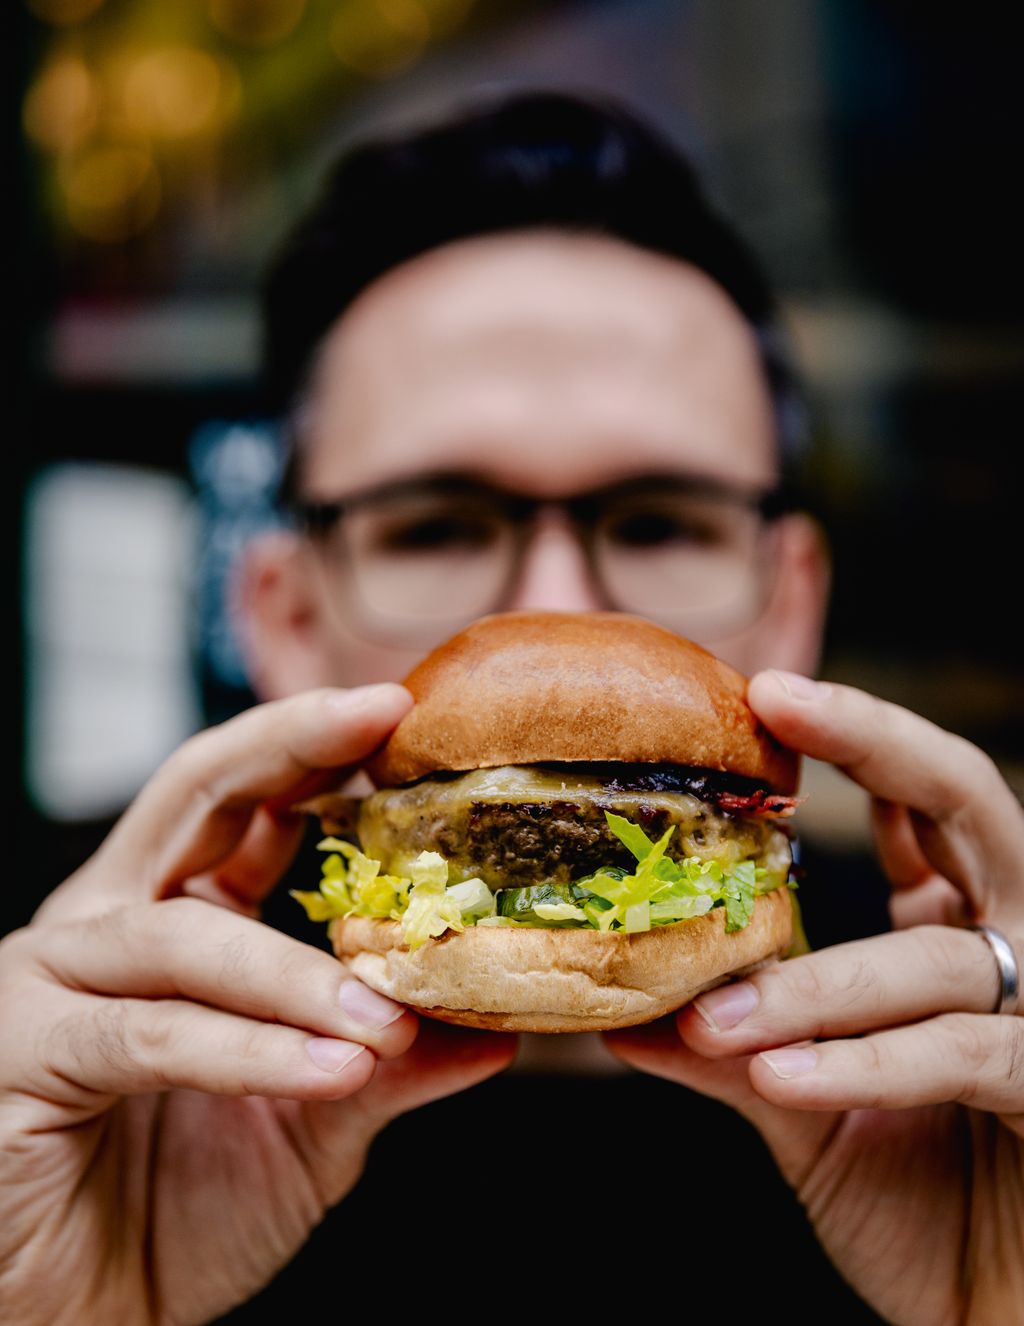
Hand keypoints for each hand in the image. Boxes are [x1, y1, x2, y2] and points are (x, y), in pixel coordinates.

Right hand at [0, 686, 516, 1325]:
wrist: (77, 1320)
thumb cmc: (172, 1212)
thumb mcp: (310, 1123)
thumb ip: (391, 1067)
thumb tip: (497, 1030)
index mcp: (174, 916)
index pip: (245, 799)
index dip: (314, 744)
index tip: (400, 712)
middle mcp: (108, 922)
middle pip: (195, 794)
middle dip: (288, 745)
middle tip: (379, 719)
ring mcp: (53, 978)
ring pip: (186, 936)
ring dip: (297, 972)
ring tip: (388, 1013)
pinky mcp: (23, 1050)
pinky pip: (152, 1035)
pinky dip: (250, 1051)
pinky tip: (333, 1070)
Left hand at [602, 671, 1023, 1324]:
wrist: (995, 1316)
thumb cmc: (919, 1198)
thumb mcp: (803, 1108)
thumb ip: (727, 1052)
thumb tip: (616, 1010)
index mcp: (957, 928)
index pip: (921, 802)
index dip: (857, 735)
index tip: (765, 694)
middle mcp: (1014, 945)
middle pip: (972, 804)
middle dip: (883, 743)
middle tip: (782, 702)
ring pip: (941, 953)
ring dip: (819, 982)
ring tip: (716, 1019)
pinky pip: (965, 1055)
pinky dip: (867, 1062)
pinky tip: (781, 1077)